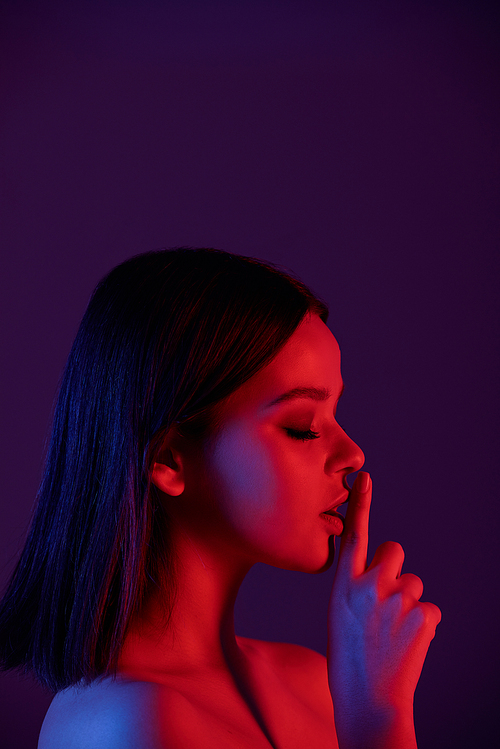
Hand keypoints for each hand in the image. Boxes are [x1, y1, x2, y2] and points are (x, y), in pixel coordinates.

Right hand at [327, 472, 440, 747]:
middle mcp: (369, 585)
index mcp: (343, 584)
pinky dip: (423, 625)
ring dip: (409, 603)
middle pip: (395, 551)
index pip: (353, 534)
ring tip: (394, 633)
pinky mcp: (422, 615)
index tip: (364, 477)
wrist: (368, 703)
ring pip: (414, 583)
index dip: (360, 503)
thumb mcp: (340, 616)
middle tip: (387, 600)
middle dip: (396, 569)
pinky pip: (429, 609)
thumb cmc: (349, 660)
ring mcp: (397, 599)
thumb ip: (356, 588)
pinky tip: (408, 645)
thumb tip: (379, 574)